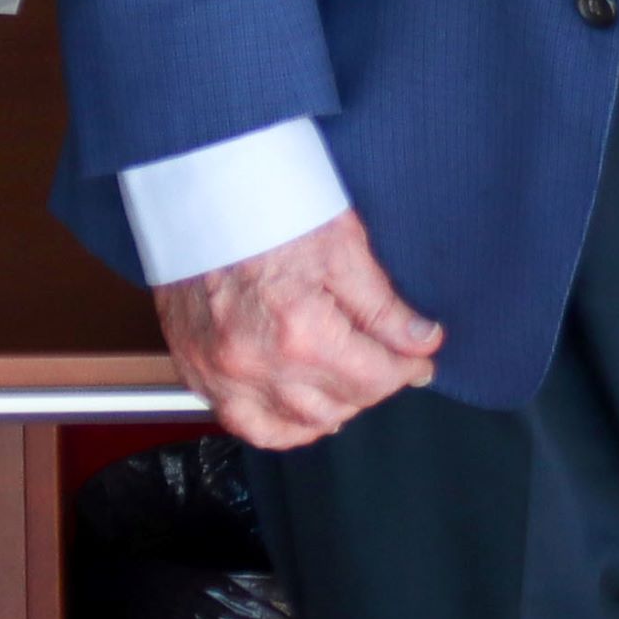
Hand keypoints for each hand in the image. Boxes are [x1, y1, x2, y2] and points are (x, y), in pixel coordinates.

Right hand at [155, 208, 443, 451]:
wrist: (199, 193)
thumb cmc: (268, 207)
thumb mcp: (342, 245)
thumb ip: (384, 306)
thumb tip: (421, 341)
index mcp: (300, 332)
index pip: (373, 379)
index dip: (407, 370)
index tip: (419, 361)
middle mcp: (257, 365)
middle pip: (339, 404)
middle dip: (374, 386)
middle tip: (389, 363)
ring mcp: (221, 375)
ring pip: (295, 425)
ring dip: (333, 409)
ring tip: (351, 383)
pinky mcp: (197, 372)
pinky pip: (244, 425)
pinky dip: (280, 425)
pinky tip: (302, 409)